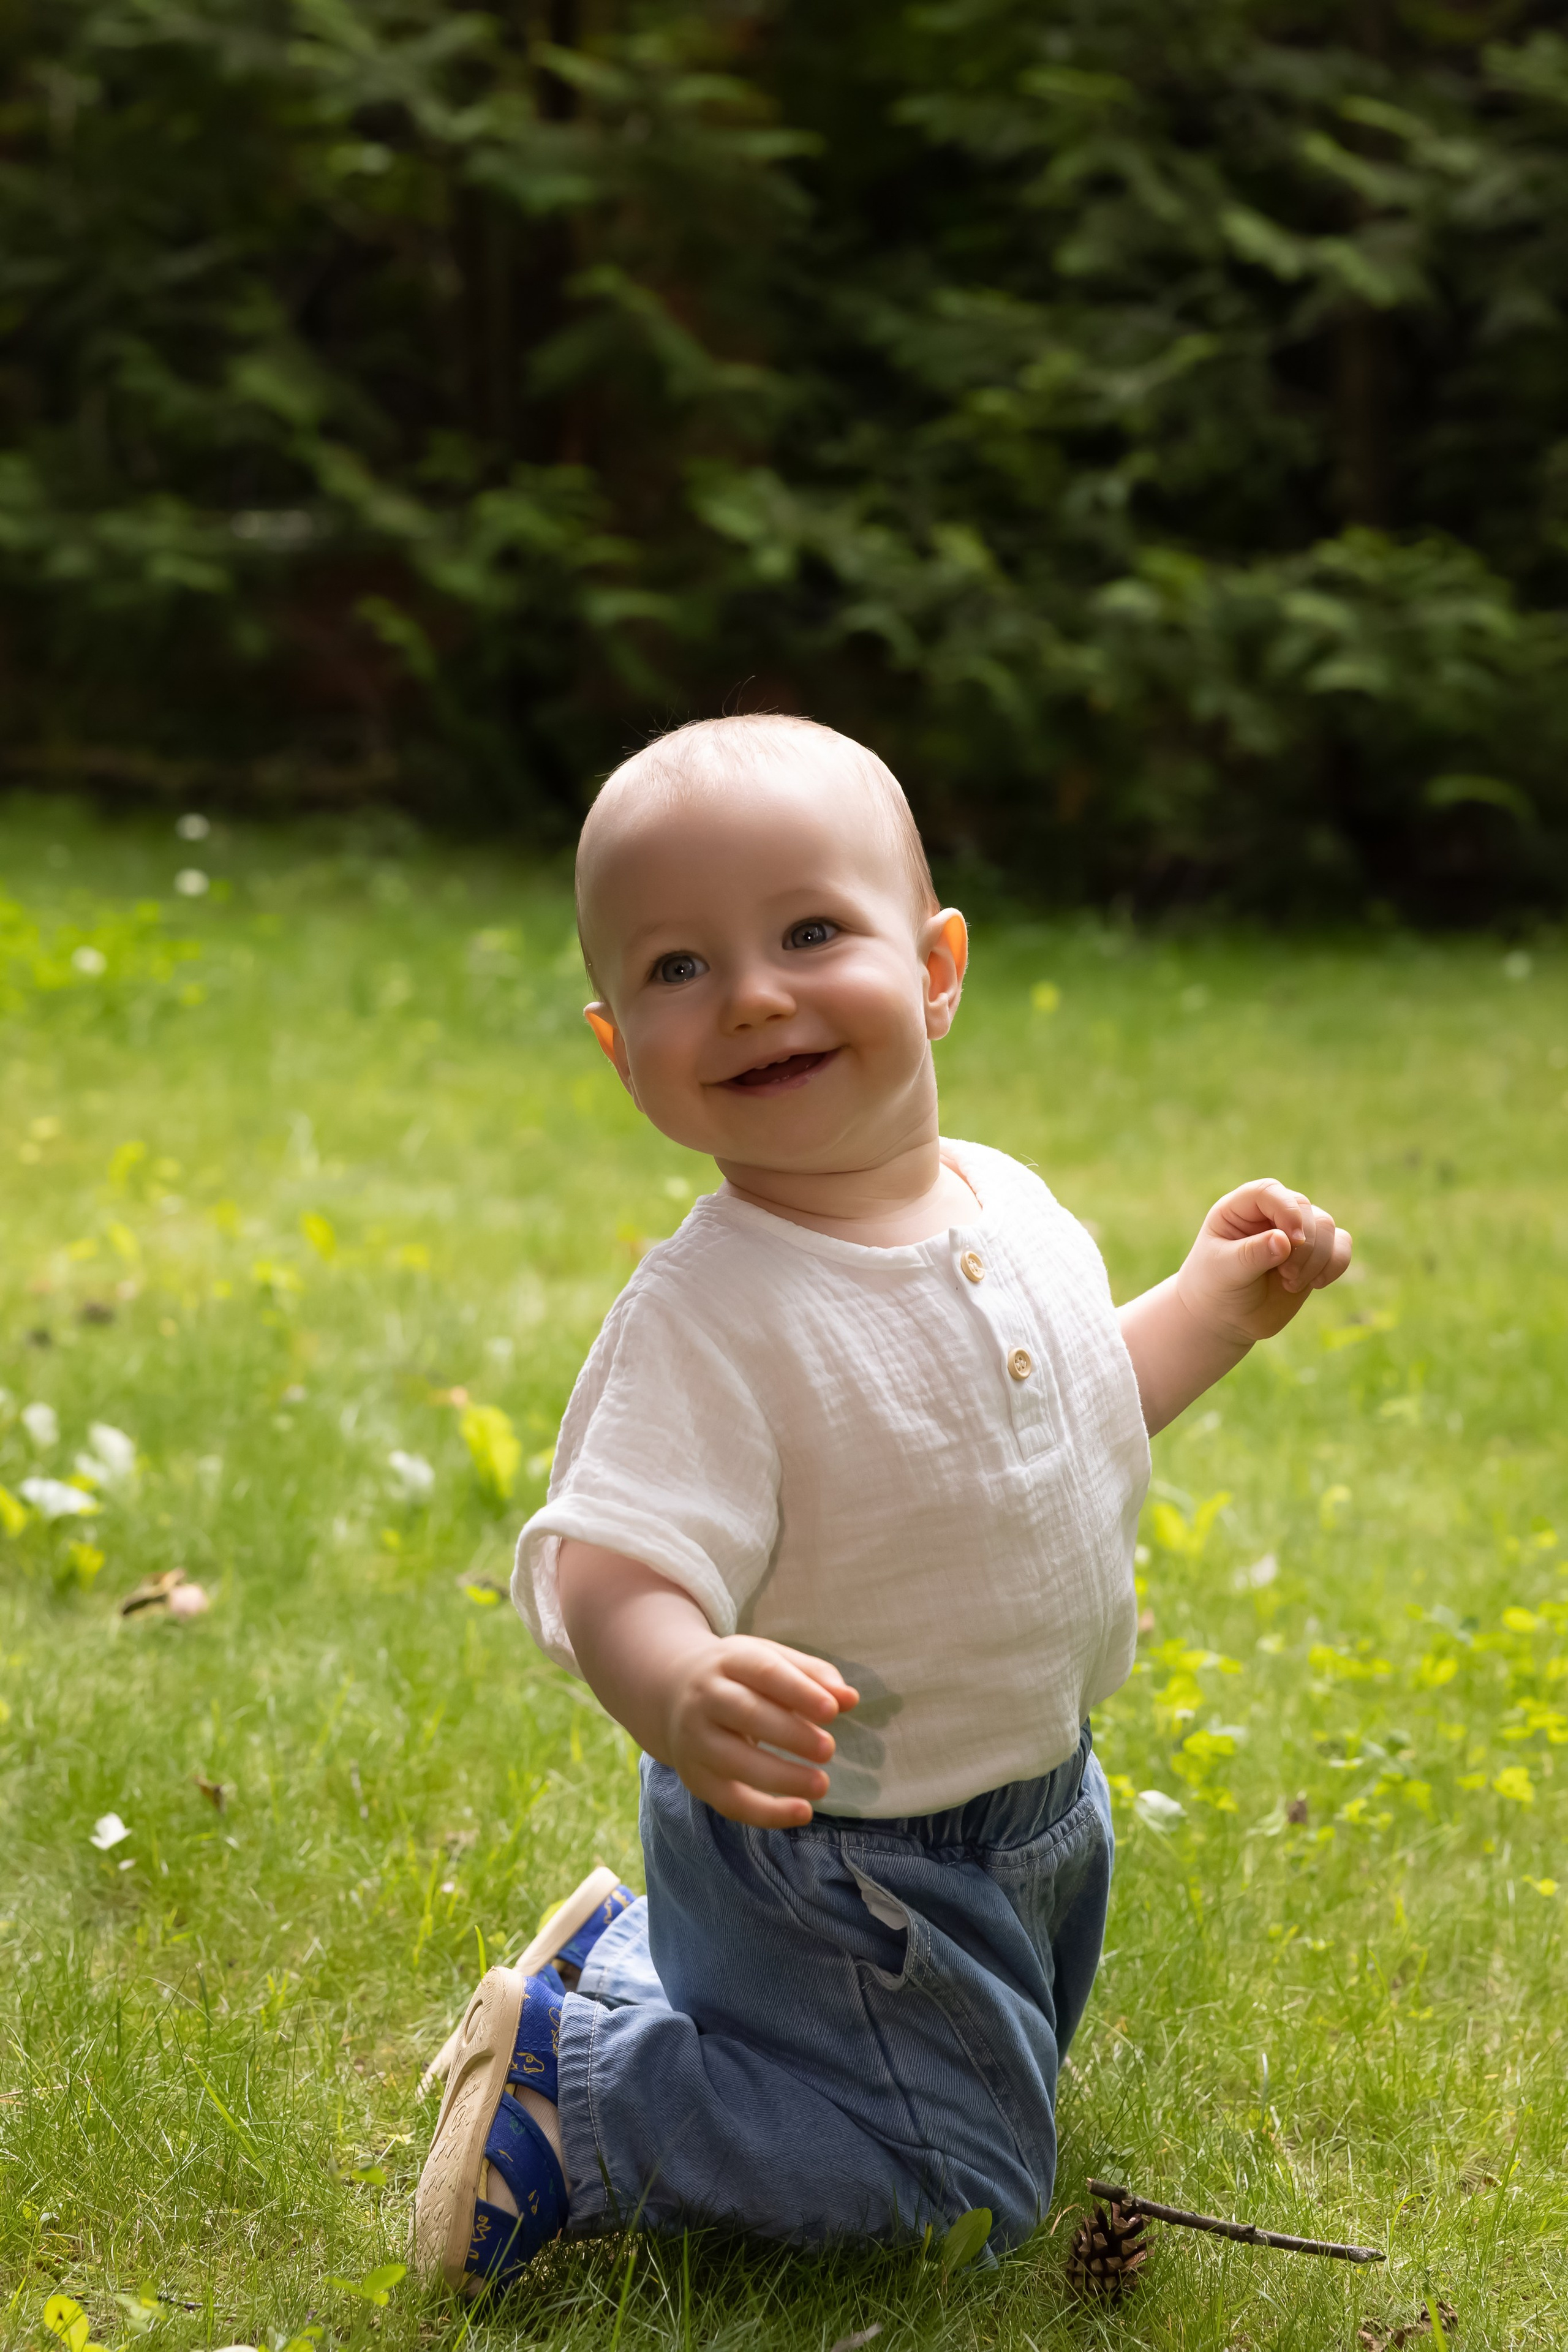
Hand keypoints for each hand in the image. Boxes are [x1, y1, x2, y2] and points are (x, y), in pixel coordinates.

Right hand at [664, 1636, 858, 1828]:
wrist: (670, 1692)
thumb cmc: (738, 1676)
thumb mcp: (769, 1659)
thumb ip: (812, 1675)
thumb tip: (849, 1699)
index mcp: (729, 1660)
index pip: (764, 1672)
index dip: (799, 1691)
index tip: (833, 1711)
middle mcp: (705, 1698)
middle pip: (747, 1714)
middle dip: (790, 1734)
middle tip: (829, 1749)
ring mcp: (695, 1740)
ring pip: (735, 1761)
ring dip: (781, 1777)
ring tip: (822, 1785)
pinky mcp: (695, 1778)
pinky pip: (729, 1802)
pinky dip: (767, 1813)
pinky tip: (802, 1812)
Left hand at [1175, 1178, 1352, 1349]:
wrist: (1226, 1317)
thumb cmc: (1216, 1288)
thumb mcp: (1225, 1271)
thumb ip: (1252, 1254)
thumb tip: (1284, 1240)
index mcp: (1239, 1209)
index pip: (1269, 1191)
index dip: (1286, 1210)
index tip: (1292, 1241)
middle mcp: (1269, 1214)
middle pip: (1304, 1209)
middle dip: (1303, 1245)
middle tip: (1285, 1275)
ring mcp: (1294, 1232)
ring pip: (1326, 1226)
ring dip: (1317, 1259)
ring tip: (1291, 1283)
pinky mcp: (1314, 1253)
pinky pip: (1342, 1245)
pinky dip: (1335, 1264)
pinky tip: (1316, 1284)